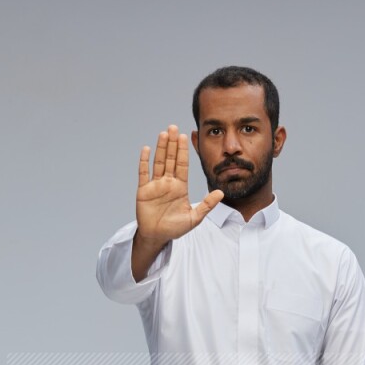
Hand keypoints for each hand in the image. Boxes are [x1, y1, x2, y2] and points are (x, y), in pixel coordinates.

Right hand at [136, 124, 223, 245]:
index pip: (182, 165)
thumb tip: (221, 193)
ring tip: (164, 133)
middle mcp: (168, 183)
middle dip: (172, 144)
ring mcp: (155, 185)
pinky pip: (143, 173)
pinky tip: (146, 149)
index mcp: (180, 187)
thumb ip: (207, 205)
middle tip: (174, 127)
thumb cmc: (175, 229)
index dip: (183, 151)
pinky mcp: (143, 190)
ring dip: (160, 148)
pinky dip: (144, 161)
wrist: (157, 237)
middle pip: (170, 159)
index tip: (185, 136)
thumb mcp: (194, 218)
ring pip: (158, 162)